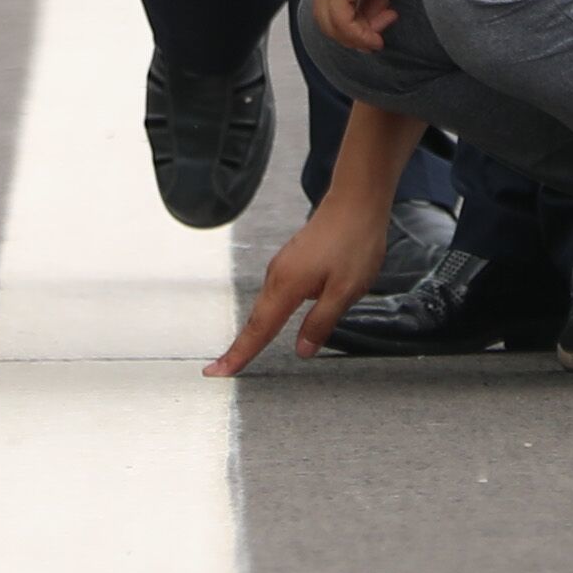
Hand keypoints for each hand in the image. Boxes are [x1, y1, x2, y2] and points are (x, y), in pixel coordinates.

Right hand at [211, 186, 394, 374]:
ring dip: (252, 332)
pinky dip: (267, 315)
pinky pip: (273, 295)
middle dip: (238, 347)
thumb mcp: (345, 290)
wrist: (356, 201)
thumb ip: (320, 322)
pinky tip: (271, 323)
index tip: (217, 371)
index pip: (258, 330)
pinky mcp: (292, 261)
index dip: (239, 354)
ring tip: (241, 354)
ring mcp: (283, 266)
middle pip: (255, 320)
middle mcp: (277, 276)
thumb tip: (302, 350)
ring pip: (264, 307)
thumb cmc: (354, 242)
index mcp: (287, 286)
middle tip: (219, 370)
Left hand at [302, 0, 418, 58]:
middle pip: (326, 19)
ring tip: (380, 34)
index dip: (352, 26)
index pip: (330, 7)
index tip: (377, 28)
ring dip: (356, 37)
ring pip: (331, 22)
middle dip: (353, 35)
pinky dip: (357, 33)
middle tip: (377, 37)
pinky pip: (341, 18)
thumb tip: (374, 17)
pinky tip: (374, 35)